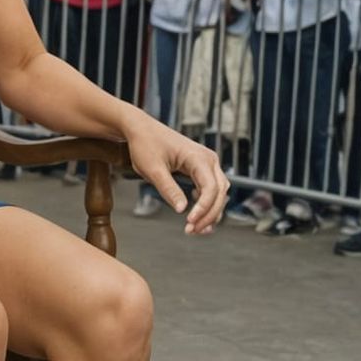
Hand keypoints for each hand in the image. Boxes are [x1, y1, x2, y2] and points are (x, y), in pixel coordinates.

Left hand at [123, 112, 228, 234]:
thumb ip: (168, 189)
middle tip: (191, 231)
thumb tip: (181, 209)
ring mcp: (207, 163)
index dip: (203, 208)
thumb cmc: (145, 145)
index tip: (189, 222)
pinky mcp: (201, 168)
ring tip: (195, 229)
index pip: (211, 188)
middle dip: (208, 215)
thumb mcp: (152, 169)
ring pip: (218, 193)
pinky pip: (211, 189)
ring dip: (209, 212)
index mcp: (198, 157)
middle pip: (219, 193)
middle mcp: (208, 159)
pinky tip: (195, 216)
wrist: (140, 129)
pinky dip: (206, 204)